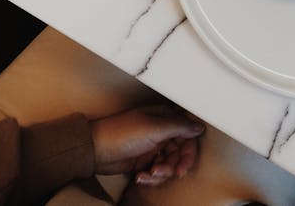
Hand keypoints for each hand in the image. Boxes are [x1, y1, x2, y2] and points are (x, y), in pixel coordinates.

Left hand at [89, 104, 204, 184]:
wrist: (96, 149)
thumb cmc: (122, 132)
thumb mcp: (154, 128)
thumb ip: (179, 127)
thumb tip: (199, 126)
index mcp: (164, 117)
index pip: (186, 133)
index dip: (188, 149)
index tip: (184, 163)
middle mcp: (160, 131)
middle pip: (180, 151)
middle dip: (176, 164)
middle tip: (173, 173)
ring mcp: (152, 146)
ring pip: (169, 163)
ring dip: (162, 172)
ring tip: (150, 174)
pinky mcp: (144, 160)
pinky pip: (157, 171)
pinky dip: (151, 177)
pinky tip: (141, 177)